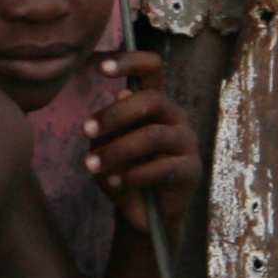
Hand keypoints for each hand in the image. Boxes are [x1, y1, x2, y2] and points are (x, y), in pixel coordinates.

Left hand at [82, 51, 199, 234]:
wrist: (142, 217)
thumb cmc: (122, 173)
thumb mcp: (105, 147)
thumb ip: (110, 125)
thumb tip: (120, 95)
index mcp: (155, 103)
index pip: (152, 68)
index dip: (130, 61)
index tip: (99, 67)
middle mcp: (174, 116)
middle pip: (151, 100)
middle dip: (114, 115)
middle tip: (85, 130)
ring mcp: (187, 142)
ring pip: (153, 135)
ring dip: (117, 150)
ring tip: (91, 165)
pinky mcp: (191, 169)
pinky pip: (162, 167)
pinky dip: (133, 175)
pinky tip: (114, 183)